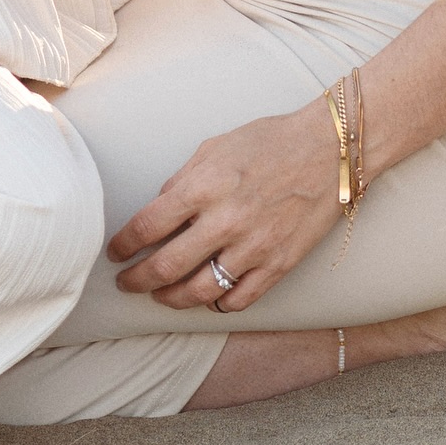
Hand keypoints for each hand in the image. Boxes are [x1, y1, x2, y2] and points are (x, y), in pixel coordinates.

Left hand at [106, 100, 342, 310]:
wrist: (329, 149)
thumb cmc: (270, 141)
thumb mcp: (215, 147)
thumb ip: (182, 180)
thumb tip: (158, 210)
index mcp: (204, 186)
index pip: (147, 226)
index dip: (124, 244)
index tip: (116, 252)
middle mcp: (225, 221)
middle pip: (166, 268)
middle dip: (137, 281)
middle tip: (127, 283)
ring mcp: (253, 247)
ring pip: (198, 292)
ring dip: (171, 299)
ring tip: (160, 295)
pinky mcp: (278, 265)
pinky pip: (238, 299)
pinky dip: (216, 303)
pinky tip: (207, 296)